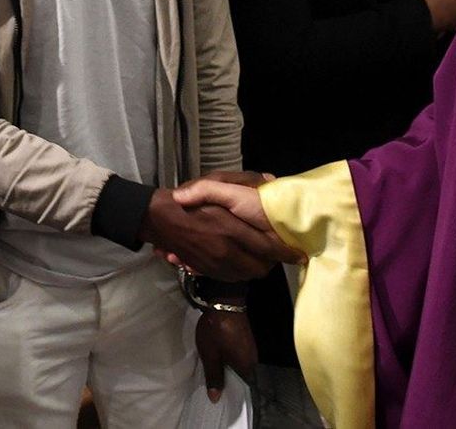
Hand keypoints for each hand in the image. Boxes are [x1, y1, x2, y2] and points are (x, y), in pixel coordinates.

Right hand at [140, 189, 292, 280]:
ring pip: (246, 273)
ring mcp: (215, 264)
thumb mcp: (218, 190)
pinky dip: (238, 271)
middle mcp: (226, 252)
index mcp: (232, 231)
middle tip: (277, 254)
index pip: (268, 249)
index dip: (285, 253)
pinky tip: (240, 262)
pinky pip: (229, 276)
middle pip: (260, 267)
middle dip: (270, 263)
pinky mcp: (206, 269)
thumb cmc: (191, 202)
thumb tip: (269, 180)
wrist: (157, 219)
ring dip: (255, 267)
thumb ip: (242, 185)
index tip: (298, 254)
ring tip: (262, 259)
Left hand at [195, 310, 256, 402]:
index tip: (223, 399)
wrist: (225, 301)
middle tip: (216, 388)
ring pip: (241, 366)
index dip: (233, 394)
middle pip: (243, 377)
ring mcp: (251, 348)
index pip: (244, 388)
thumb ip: (214, 376)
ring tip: (217, 373)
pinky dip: (231, 360)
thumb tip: (215, 398)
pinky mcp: (247, 339)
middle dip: (231, 382)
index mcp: (246, 366)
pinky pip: (240, 356)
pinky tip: (222, 358)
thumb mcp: (210, 355)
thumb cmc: (217, 330)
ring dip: (230, 370)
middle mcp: (253, 359)